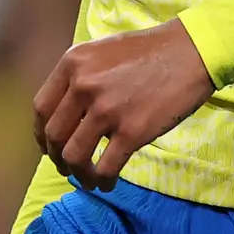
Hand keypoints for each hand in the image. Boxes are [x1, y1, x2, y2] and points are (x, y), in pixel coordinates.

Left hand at [35, 19, 212, 187]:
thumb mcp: (101, 51)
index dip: (41, 134)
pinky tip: (107, 182)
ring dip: (78, 173)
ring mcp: (106, 110)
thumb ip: (79, 75)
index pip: (42, 108)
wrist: (191, 51)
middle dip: (57, 158)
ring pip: (74, 156)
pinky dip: (102, 180)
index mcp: (73, 64)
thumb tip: (66, 110)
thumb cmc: (150, 50)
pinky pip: (105, 167)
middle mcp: (83, 86)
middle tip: (66, 167)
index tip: (49, 146)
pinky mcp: (131, 131)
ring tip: (88, 178)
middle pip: (54, 136)